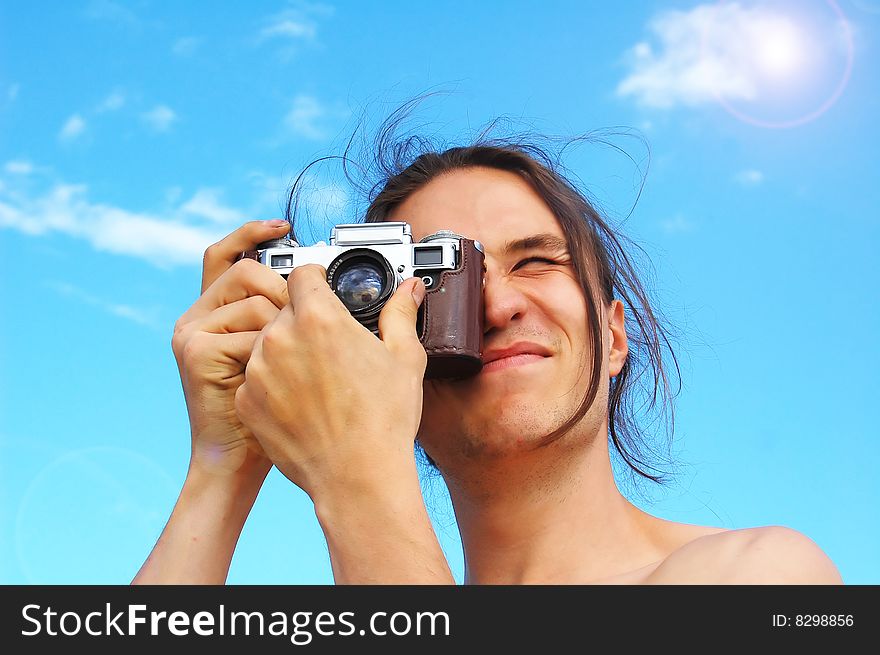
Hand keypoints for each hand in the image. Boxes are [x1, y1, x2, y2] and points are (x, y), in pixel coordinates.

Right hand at [171, 220, 290, 477]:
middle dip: (283, 288)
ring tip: (293, 359)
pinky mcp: (196, 351)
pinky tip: (280, 376)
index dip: (254, 233)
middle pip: (244, 269)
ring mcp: (195, 332)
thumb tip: (382, 289)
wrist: (245, 461)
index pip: (230, 253)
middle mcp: (203, 314)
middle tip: (307, 319)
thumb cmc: (278, 413)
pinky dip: (272, 348)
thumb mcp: (299, 357)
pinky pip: (248, 329)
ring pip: (251, 296)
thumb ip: (310, 319)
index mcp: (222, 310)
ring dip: (282, 321)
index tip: (285, 226)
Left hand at [234, 264, 427, 500]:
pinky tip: (300, 404)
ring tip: (317, 382)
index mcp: (319, 318)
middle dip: (304, 322)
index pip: (302, 275)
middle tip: (329, 349)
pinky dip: (272, 386)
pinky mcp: (246, 401)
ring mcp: (257, 371)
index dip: (315, 281)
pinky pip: (255, 379)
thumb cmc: (384, 421)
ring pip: (266, 344)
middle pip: (284, 311)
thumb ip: (400, 314)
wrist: (357, 477)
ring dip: (285, 353)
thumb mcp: (404, 359)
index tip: (323, 291)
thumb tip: (409, 290)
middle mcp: (280, 338)